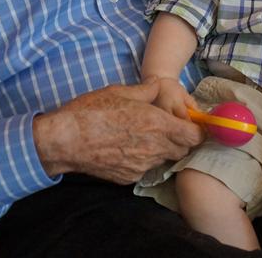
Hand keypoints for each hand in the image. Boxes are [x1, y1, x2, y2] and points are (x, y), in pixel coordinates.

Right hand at [32, 80, 204, 183]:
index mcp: (156, 124)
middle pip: (182, 151)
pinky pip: (144, 168)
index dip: (197, 132)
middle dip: (180, 141)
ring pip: (163, 160)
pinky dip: (142, 160)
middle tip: (168, 129)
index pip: (193, 136)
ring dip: (161, 150)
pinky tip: (125, 148)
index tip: (192, 125)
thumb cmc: (91, 111)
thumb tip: (158, 84)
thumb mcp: (119, 92)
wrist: (64, 140)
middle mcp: (154, 148)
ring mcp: (141, 166)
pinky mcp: (128, 177)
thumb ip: (145, 90)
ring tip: (142, 137)